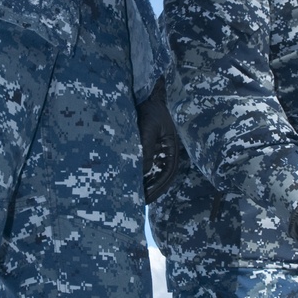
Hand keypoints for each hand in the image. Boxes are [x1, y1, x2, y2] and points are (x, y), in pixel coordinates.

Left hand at [137, 78, 179, 203]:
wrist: (147, 93)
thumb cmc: (152, 107)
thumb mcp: (149, 127)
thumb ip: (146, 148)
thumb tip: (141, 170)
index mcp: (172, 150)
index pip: (167, 175)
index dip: (157, 189)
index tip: (145, 200)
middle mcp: (166, 153)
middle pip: (159, 177)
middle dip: (148, 190)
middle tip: (133, 203)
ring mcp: (157, 150)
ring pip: (150, 172)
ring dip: (142, 184)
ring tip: (128, 196)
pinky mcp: (147, 146)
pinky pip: (142, 163)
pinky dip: (136, 173)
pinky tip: (125, 180)